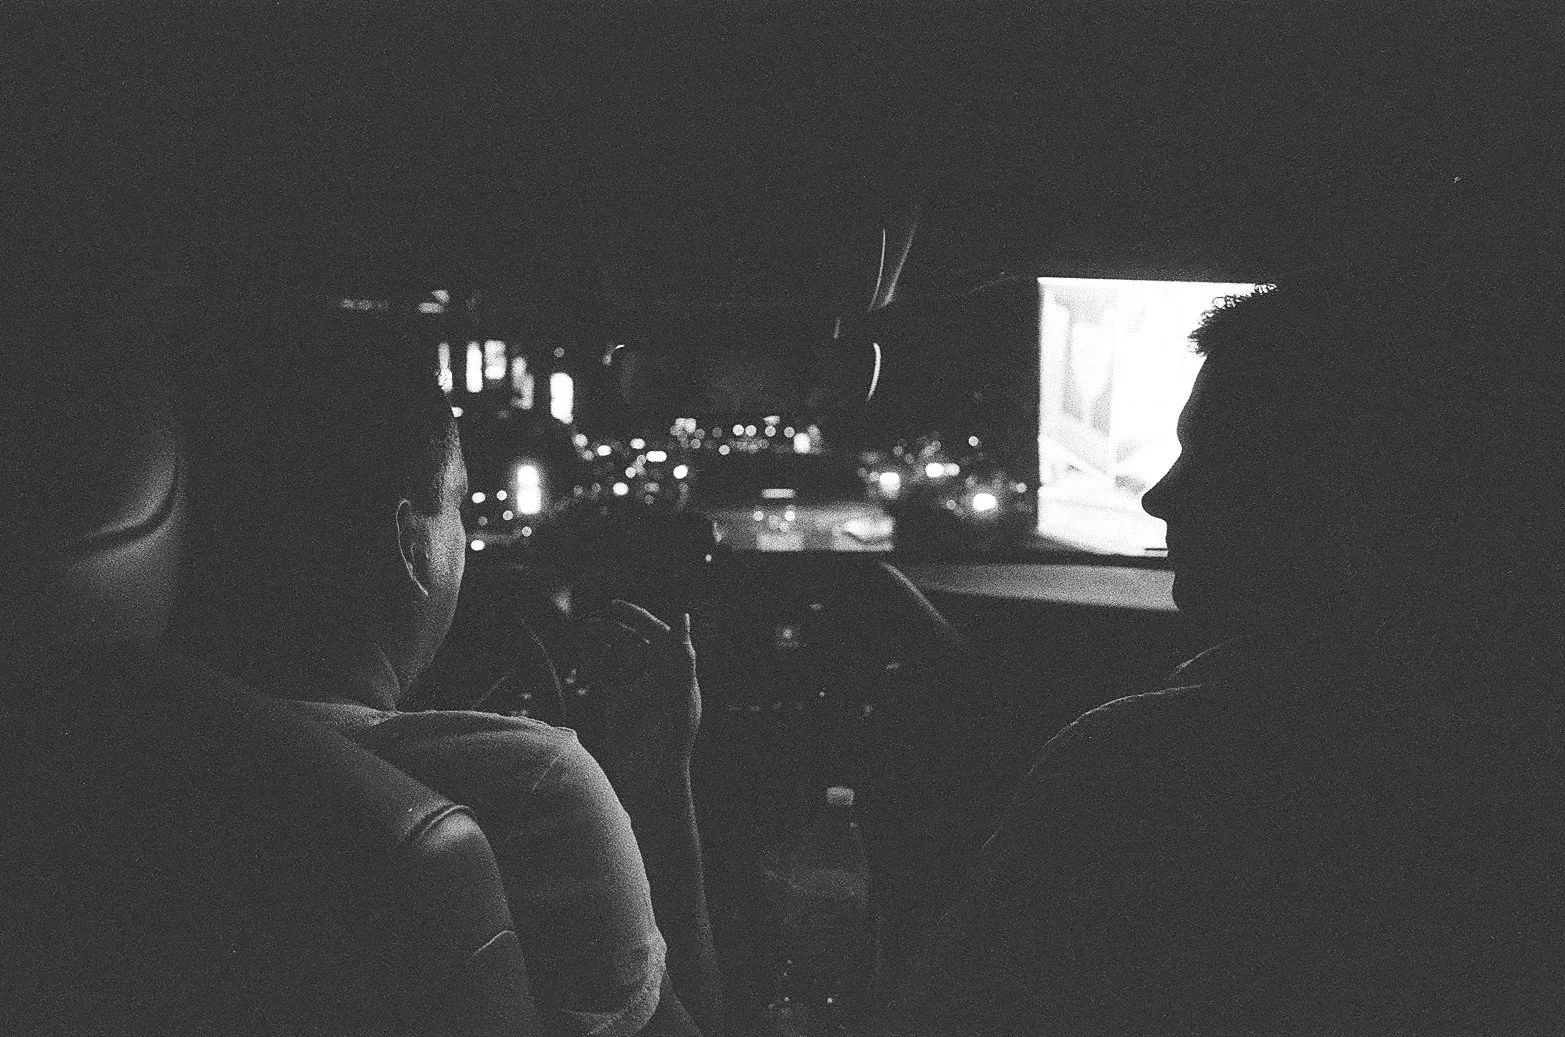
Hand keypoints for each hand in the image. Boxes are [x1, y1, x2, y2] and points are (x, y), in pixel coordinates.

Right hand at [578, 599, 700, 797]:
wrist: (651, 779)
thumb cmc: (673, 737)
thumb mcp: (680, 693)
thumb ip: (681, 655)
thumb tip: (683, 618)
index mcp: (676, 671)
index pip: (658, 634)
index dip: (638, 617)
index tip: (614, 606)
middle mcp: (657, 678)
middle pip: (633, 642)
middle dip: (613, 629)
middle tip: (590, 621)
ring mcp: (637, 691)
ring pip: (616, 656)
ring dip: (599, 642)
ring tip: (581, 630)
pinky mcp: (618, 705)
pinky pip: (604, 676)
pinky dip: (592, 661)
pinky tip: (581, 650)